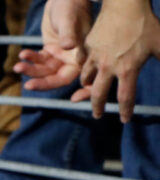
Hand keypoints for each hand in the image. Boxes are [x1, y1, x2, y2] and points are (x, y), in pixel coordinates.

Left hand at [15, 0, 90, 90]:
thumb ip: (70, 34)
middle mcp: (73, 59)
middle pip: (58, 78)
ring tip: (18, 67)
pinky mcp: (50, 50)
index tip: (73, 99)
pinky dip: (30, 59)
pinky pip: (39, 60)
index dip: (83, 91)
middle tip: (28, 85)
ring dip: (31, 70)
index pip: (85, 78)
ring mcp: (61, 55)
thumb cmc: (71, 6)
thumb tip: (69, 47)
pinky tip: (22, 55)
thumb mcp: (70, 20)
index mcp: (85, 56)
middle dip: (43, 82)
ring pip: (45, 70)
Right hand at [75, 0, 159, 121]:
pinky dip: (83, 67)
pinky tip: (86, 67)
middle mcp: (109, 67)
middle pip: (98, 94)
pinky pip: (82, 62)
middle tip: (98, 114)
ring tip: (89, 88)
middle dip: (97, 108)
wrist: (124, 5)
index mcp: (128, 70)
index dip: (126, 112)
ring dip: (88, 86)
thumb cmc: (145, 24)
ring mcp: (95, 57)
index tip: (125, 120)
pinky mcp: (88, 47)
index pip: (126, 98)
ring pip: (86, 78)